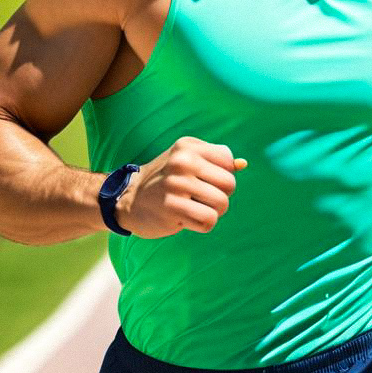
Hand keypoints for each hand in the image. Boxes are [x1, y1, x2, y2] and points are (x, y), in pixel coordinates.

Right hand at [116, 136, 247, 238]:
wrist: (127, 199)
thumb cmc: (165, 180)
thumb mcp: (187, 160)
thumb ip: (216, 160)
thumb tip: (243, 164)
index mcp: (188, 147)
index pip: (229, 162)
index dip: (222, 176)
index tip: (204, 180)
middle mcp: (183, 162)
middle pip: (229, 185)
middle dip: (221, 196)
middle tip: (200, 198)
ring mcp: (177, 185)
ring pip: (222, 204)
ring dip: (213, 212)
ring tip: (194, 208)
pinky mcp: (172, 208)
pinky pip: (209, 221)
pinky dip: (203, 225)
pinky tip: (187, 219)